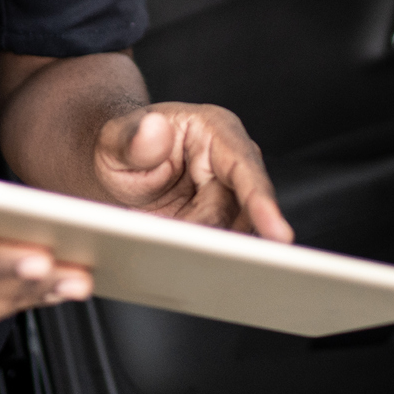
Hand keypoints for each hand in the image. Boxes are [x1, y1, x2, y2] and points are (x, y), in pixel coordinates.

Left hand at [95, 103, 292, 242]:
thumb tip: (153, 129)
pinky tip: (180, 264)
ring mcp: (228, 193)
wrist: (117, 166)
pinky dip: (202, 257)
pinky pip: (219, 244)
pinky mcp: (220, 220)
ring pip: (232, 232)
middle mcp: (229, 161)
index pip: (244, 167)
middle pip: (241, 210)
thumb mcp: (114, 141)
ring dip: (208, 249)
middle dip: (220, 238)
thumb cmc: (120, 147)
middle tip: (190, 258)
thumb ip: (131, 138)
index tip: (279, 235)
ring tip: (173, 257)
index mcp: (214, 130)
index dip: (262, 202)